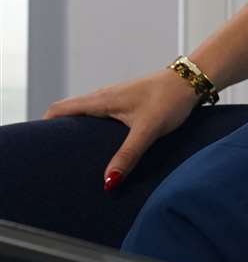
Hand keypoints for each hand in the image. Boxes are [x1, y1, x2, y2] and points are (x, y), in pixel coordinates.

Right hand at [44, 68, 201, 189]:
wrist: (195, 79)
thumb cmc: (171, 99)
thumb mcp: (147, 130)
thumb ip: (128, 156)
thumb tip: (107, 182)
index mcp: (101, 100)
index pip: (60, 110)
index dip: (45, 126)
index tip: (39, 147)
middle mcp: (105, 97)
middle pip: (70, 113)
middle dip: (61, 133)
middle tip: (57, 159)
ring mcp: (117, 98)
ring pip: (89, 115)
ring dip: (80, 132)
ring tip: (77, 158)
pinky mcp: (130, 102)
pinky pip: (104, 116)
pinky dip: (97, 130)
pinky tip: (106, 147)